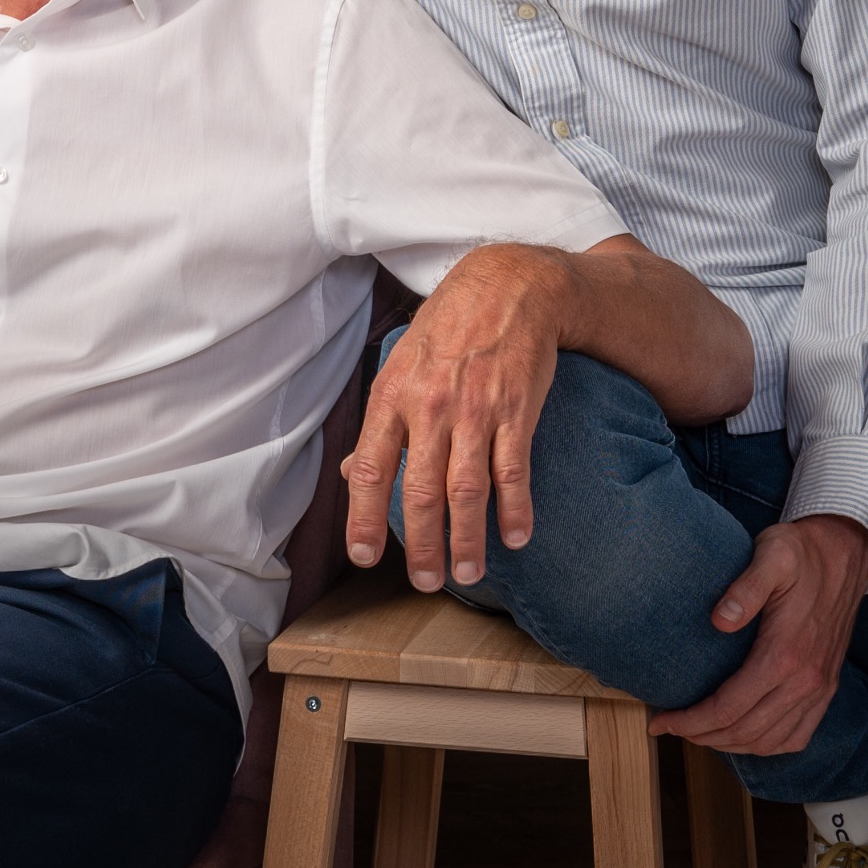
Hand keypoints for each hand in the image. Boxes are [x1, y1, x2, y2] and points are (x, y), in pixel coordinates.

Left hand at [343, 244, 569, 589]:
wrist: (509, 286)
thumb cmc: (448, 328)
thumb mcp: (400, 364)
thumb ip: (380, 423)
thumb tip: (351, 474)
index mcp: (393, 395)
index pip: (368, 467)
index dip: (363, 516)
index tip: (364, 556)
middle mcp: (430, 406)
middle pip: (420, 491)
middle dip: (422, 545)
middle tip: (424, 581)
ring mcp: (476, 410)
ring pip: (467, 490)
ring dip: (468, 539)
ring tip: (469, 574)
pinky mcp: (516, 410)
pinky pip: (514, 470)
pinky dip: (515, 509)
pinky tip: (515, 537)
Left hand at [649, 514, 867, 753]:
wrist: (844, 553)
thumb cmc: (800, 552)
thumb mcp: (770, 555)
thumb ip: (745, 589)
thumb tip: (718, 621)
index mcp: (786, 654)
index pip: (730, 706)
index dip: (692, 720)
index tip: (660, 721)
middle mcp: (807, 681)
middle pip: (747, 731)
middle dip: (703, 736)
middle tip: (668, 727)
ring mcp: (820, 689)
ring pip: (772, 741)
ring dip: (732, 745)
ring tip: (697, 733)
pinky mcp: (827, 688)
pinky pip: (798, 735)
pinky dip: (767, 745)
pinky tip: (744, 736)